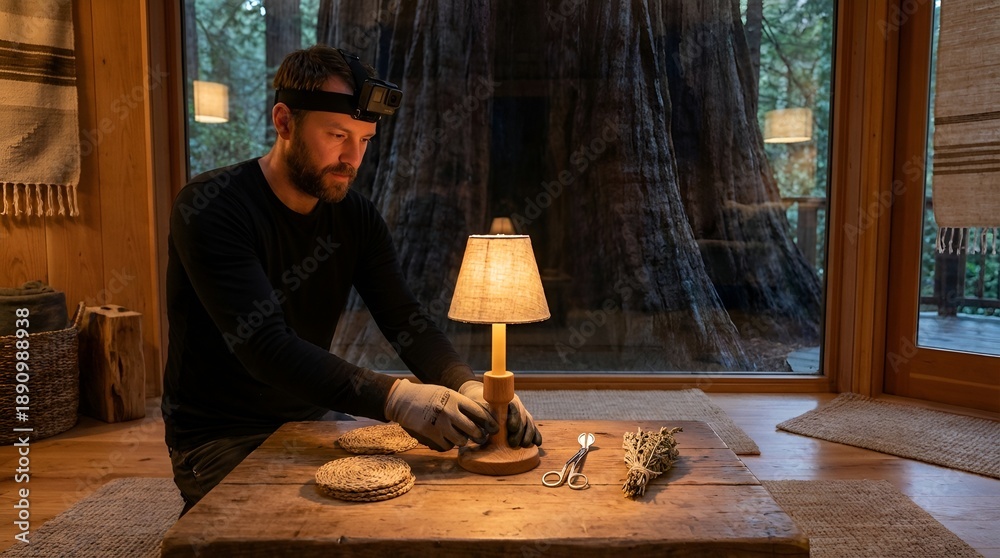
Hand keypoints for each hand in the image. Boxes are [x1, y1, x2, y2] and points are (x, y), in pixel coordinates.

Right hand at [384, 379, 498, 451]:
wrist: (402, 400)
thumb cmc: (427, 396)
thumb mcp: (446, 393)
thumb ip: (461, 404)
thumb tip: (481, 418)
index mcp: (455, 398)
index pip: (479, 413)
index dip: (489, 423)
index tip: (495, 428)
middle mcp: (449, 411)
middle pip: (473, 430)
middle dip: (480, 437)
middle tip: (481, 438)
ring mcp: (439, 424)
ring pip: (461, 441)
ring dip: (463, 440)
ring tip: (460, 436)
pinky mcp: (430, 435)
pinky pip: (447, 446)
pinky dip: (448, 444)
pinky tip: (445, 437)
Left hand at [459, 380, 541, 447]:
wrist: (479, 396)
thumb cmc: (477, 401)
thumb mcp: (478, 406)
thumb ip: (485, 416)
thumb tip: (490, 428)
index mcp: (506, 398)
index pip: (514, 407)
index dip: (515, 417)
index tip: (511, 428)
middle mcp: (516, 405)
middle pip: (523, 417)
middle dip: (521, 431)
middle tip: (514, 443)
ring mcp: (521, 413)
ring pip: (529, 422)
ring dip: (529, 434)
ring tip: (525, 445)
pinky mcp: (523, 421)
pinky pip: (532, 427)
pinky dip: (535, 435)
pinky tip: (537, 443)